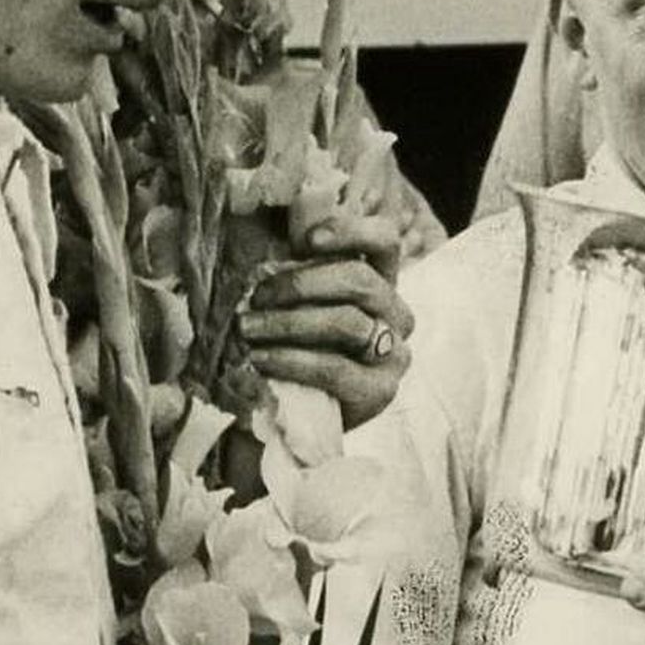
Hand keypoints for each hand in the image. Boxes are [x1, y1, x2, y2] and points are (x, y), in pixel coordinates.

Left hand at [239, 211, 413, 429]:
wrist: (293, 414)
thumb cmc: (295, 343)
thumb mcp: (297, 300)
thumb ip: (294, 268)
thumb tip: (267, 241)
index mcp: (381, 280)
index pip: (385, 240)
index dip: (351, 230)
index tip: (306, 239)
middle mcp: (397, 314)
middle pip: (360, 280)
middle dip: (302, 283)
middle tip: (258, 296)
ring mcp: (394, 355)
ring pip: (347, 322)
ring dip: (288, 322)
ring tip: (248, 328)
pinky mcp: (380, 392)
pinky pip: (335, 367)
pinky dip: (291, 360)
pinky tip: (260, 359)